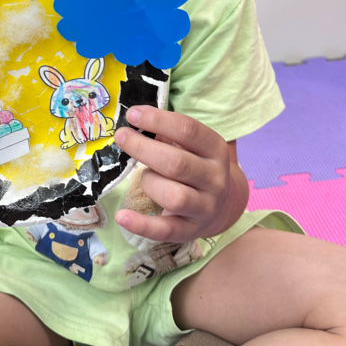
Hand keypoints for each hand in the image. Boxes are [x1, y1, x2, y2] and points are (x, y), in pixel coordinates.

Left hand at [114, 107, 243, 243]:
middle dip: (143, 148)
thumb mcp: (192, 147)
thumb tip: (133, 123)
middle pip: (177, 163)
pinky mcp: (191, 231)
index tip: (132, 114)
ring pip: (174, 196)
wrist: (223, 206)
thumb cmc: (197, 166)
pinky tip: (122, 216)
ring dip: (149, 182)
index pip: (188, 130)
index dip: (158, 120)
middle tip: (121, 137)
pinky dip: (142, 225)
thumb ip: (167, 135)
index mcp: (215, 150)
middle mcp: (214, 179)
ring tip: (140, 177)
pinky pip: (166, 231)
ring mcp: (205, 207)